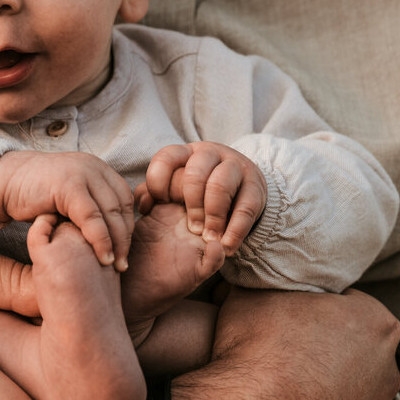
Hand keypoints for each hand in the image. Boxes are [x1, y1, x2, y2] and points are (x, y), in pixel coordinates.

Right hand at [0, 150, 134, 270]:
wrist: (4, 183)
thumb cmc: (34, 196)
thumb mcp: (69, 198)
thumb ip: (90, 207)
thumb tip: (111, 235)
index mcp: (99, 169)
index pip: (124, 200)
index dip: (128, 228)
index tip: (125, 252)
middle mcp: (94, 167)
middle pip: (120, 207)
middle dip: (125, 238)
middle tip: (123, 265)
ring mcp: (82, 173)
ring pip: (110, 212)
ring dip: (116, 242)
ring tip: (116, 265)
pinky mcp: (68, 185)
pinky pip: (92, 217)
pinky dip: (100, 239)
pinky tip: (102, 257)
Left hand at [136, 142, 266, 254]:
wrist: (240, 191)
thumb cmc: (198, 192)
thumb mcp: (175, 188)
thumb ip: (153, 194)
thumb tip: (143, 205)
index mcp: (186, 153)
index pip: (166, 158)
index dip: (159, 182)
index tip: (161, 204)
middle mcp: (210, 154)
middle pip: (195, 174)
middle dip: (192, 205)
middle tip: (192, 230)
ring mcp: (235, 167)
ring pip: (221, 185)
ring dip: (213, 216)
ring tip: (209, 238)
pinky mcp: (256, 186)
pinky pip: (246, 208)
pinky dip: (235, 230)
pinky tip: (227, 246)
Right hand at [173, 287, 399, 399]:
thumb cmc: (254, 351)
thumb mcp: (252, 295)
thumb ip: (266, 283)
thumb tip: (254, 275)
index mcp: (374, 321)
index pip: (348, 306)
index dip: (316, 311)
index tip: (289, 320)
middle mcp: (387, 371)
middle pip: (356, 354)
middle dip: (327, 354)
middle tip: (284, 357)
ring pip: (350, 398)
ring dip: (325, 396)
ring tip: (282, 397)